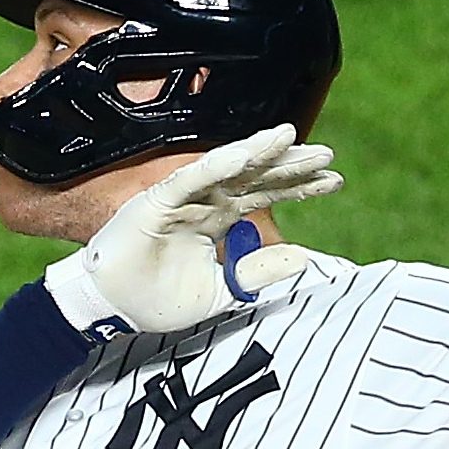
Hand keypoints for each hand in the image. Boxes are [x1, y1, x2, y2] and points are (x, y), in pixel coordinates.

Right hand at [43, 127, 343, 338]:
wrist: (115, 308)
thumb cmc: (158, 299)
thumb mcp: (221, 289)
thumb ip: (259, 271)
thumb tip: (303, 256)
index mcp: (219, 219)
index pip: (266, 196)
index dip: (299, 187)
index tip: (334, 180)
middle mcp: (205, 202)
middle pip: (255, 177)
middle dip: (290, 165)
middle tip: (326, 155)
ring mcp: (182, 198)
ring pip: (227, 169)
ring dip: (259, 153)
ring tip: (292, 139)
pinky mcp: (158, 202)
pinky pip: (191, 179)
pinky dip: (216, 166)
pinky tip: (243, 156)